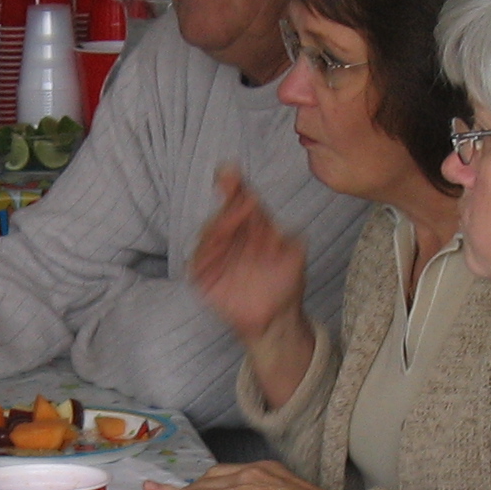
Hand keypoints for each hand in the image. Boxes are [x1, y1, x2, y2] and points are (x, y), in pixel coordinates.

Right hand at [188, 166, 307, 345]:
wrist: (279, 317)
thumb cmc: (286, 282)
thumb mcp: (292, 250)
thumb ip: (279, 229)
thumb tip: (261, 208)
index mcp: (249, 227)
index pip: (238, 201)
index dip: (233, 186)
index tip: (231, 172)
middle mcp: (230, 238)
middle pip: (222, 214)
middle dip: (230, 205)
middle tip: (242, 200)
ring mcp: (215, 257)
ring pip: (209, 234)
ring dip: (221, 225)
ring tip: (237, 221)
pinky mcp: (204, 278)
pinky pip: (198, 260)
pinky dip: (207, 251)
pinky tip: (219, 244)